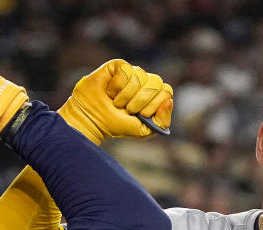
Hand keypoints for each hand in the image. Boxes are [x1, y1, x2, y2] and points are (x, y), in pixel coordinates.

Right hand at [58, 59, 172, 143]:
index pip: (166, 91)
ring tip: (116, 102)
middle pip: (156, 83)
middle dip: (141, 101)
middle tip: (128, 110)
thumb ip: (162, 121)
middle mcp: (145, 82)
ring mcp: (132, 72)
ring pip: (140, 77)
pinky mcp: (118, 65)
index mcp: (154, 95)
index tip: (141, 114)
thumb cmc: (117, 125)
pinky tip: (109, 91)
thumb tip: (169, 101)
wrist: (92, 120)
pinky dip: (117, 86)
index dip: (155, 103)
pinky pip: (126, 71)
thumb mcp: (143, 130)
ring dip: (126, 96)